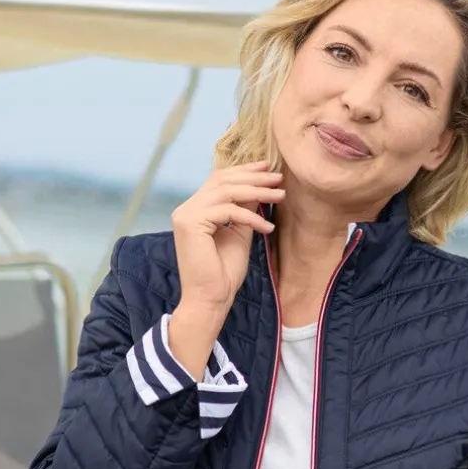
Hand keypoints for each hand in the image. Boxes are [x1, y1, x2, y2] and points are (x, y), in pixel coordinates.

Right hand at [170, 161, 284, 318]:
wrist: (211, 299)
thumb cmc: (224, 273)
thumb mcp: (240, 234)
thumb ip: (245, 210)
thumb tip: (260, 187)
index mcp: (195, 210)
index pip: (219, 180)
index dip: (244, 171)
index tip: (268, 168)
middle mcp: (187, 208)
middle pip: (222, 180)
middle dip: (254, 177)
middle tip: (279, 178)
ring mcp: (186, 214)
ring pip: (227, 191)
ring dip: (258, 192)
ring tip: (281, 196)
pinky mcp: (190, 223)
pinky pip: (228, 210)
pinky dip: (251, 217)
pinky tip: (267, 228)